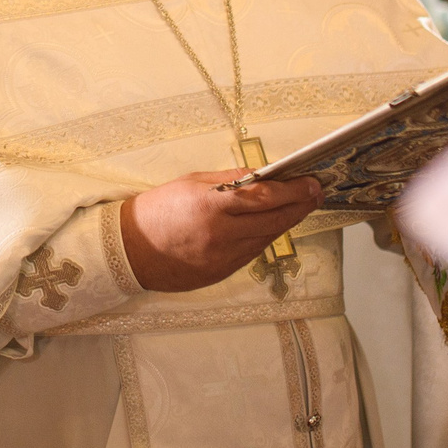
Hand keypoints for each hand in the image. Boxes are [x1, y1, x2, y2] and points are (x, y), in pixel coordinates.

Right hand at [119, 170, 322, 292]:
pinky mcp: (222, 273)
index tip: (311, 183)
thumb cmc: (158, 210)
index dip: (293, 191)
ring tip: (299, 207)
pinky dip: (265, 237)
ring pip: (268, 238)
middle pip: (274, 220)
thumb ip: (229, 180)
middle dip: (299, 206)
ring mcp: (223, 257)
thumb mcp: (192, 183)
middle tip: (316, 194)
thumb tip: (263, 175)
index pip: (264, 197)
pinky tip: (271, 226)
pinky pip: (252, 252)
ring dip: (286, 222)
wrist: (131, 250)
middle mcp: (221, 234)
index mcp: (211, 206)